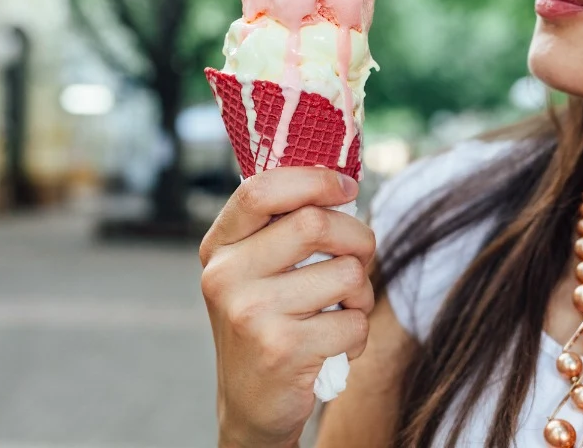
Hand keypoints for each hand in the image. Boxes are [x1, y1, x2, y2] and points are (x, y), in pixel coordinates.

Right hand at [199, 166, 375, 446]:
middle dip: (358, 237)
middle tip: (360, 256)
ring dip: (361, 292)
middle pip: (315, 223)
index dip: (313, 179)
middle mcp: (226, 276)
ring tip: (342, 309)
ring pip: (346, 273)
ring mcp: (251, 313)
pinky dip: (357, 333)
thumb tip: (341, 185)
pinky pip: (354, 322)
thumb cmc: (267, 322)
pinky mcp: (282, 349)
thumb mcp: (255, 271)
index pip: (261, 189)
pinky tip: (333, 344)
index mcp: (220, 248)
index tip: (347, 188)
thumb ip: (282, 229)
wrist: (250, 403)